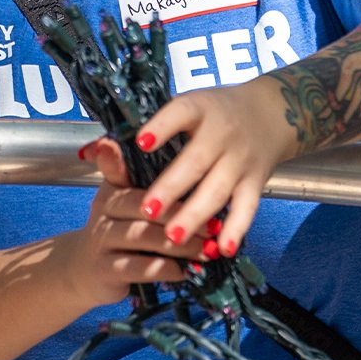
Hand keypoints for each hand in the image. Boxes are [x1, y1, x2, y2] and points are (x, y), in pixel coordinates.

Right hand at [59, 147, 205, 306]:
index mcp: (112, 188)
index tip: (185, 170)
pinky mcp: (105, 269)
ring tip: (208, 250)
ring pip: (144, 237)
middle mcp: (103, 209)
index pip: (133, 175)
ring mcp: (102, 240)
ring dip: (180, 245)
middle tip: (215, 224)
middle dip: (182, 215)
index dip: (155, 174)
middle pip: (144, 206)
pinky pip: (138, 268)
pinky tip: (186, 272)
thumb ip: (150, 186)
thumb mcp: (126, 204)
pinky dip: (165, 270)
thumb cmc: (117, 230)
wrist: (83, 270)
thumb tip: (180, 166)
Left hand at [87, 76, 293, 260]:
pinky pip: (247, 208)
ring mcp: (240, 159)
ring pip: (218, 190)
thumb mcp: (181, 109)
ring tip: (174, 239)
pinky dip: (237, 229)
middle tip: (146, 211)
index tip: (140, 143)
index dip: (161, 128)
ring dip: (196, 215)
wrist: (270, 113)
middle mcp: (221, 133)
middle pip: (195, 161)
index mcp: (197, 109)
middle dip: (171, 188)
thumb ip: (137, 132)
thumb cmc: (211, 113)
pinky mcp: (256, 181)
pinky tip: (223, 249)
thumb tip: (89, 151)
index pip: (179, 113)